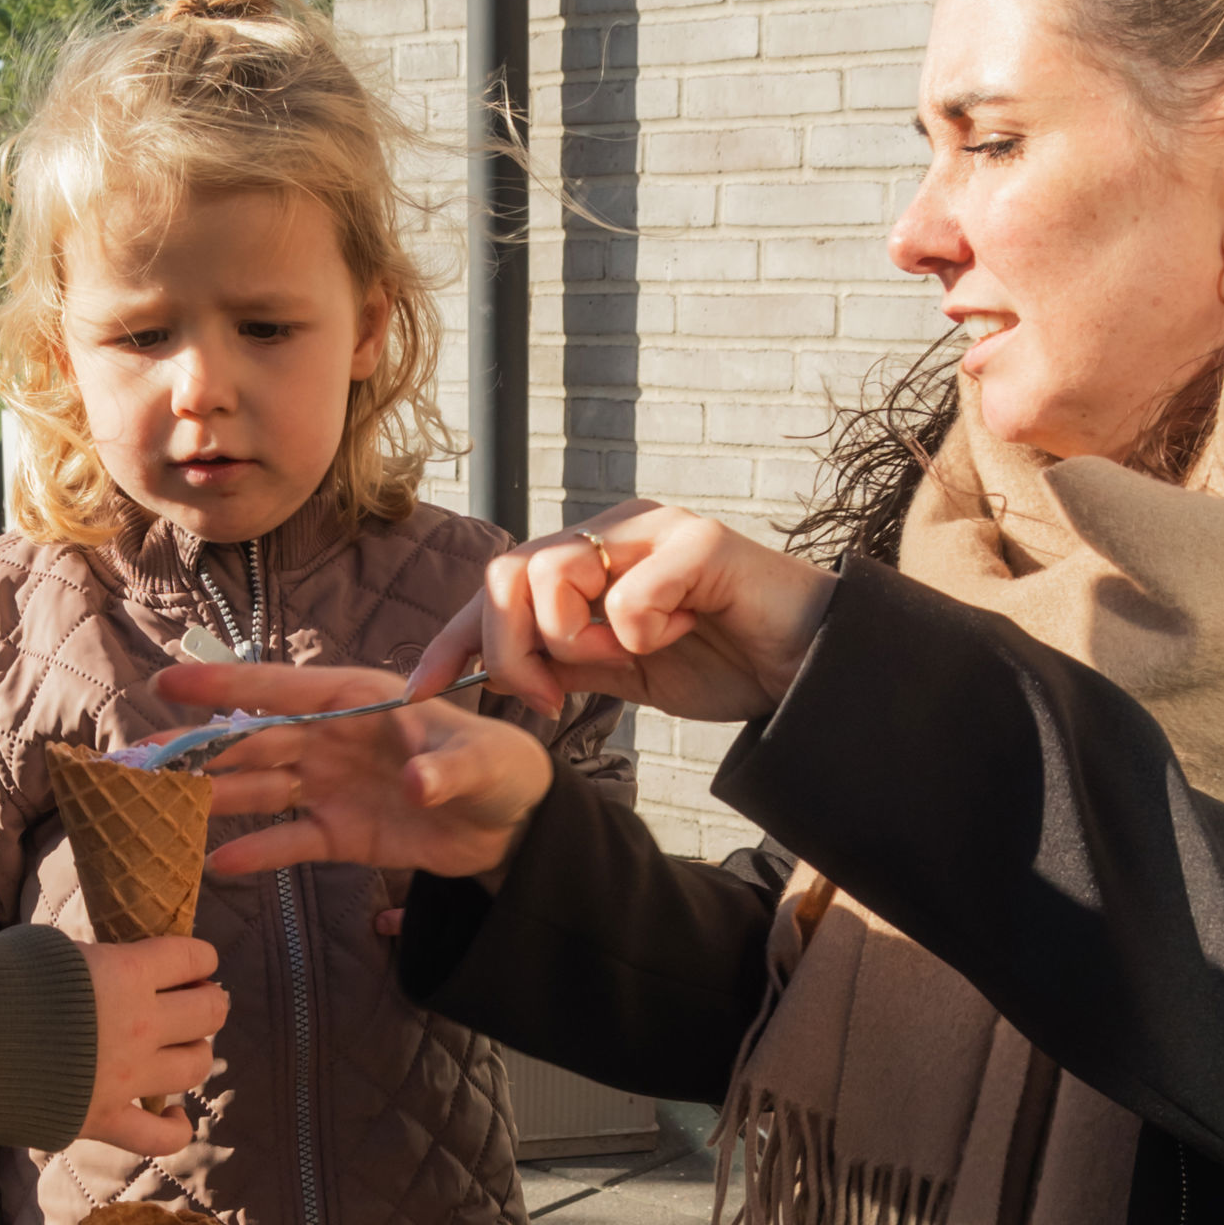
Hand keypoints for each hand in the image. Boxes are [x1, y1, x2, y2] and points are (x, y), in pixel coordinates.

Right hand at [79, 936, 225, 1154]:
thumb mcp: (54, 948)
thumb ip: (97, 962)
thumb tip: (115, 968)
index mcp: (128, 973)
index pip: (195, 959)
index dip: (201, 960)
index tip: (196, 965)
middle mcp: (140, 1025)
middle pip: (209, 1014)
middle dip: (209, 1004)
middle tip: (196, 1003)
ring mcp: (126, 1078)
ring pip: (195, 1068)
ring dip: (194, 1055)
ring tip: (180, 1049)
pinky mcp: (104, 1119)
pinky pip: (161, 1138)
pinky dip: (175, 1128)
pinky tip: (173, 1115)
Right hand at [153, 662, 555, 886]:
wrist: (515, 824)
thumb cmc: (499, 768)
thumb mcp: (481, 763)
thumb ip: (445, 770)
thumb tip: (415, 784)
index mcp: (358, 703)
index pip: (281, 690)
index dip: (224, 686)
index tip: (168, 683)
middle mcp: (333, 739)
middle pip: (253, 740)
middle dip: (197, 748)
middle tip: (139, 760)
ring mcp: (332, 785)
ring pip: (260, 788)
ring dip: (213, 797)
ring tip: (159, 810)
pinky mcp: (340, 832)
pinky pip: (288, 841)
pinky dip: (256, 852)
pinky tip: (216, 865)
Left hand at [409, 500, 835, 722]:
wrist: (808, 668)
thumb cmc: (721, 659)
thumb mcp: (622, 670)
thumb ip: (564, 660)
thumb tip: (498, 671)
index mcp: (589, 558)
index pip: (497, 588)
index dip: (452, 638)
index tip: (416, 689)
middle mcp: (612, 532)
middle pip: (507, 574)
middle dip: (508, 649)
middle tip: (547, 695)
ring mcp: (653, 529)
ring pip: (553, 574)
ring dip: (575, 639)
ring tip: (626, 655)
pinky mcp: (699, 542)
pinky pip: (627, 594)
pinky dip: (638, 631)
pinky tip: (678, 632)